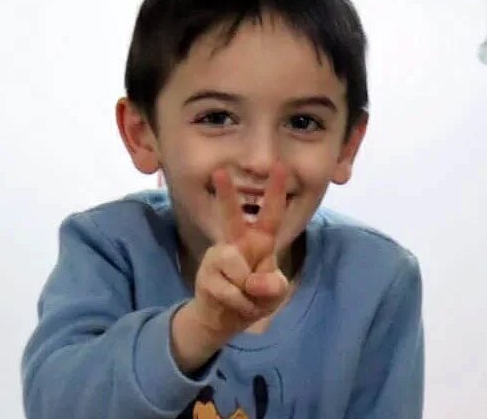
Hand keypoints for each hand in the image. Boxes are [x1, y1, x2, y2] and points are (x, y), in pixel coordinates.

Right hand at [171, 163, 289, 371]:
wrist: (224, 319)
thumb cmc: (253, 298)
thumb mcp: (274, 294)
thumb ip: (273, 286)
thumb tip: (255, 282)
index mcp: (258, 241)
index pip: (270, 214)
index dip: (276, 192)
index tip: (280, 166)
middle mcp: (236, 243)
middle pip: (231, 216)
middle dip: (226, 194)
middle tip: (219, 172)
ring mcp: (219, 257)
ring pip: (236, 265)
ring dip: (247, 290)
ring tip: (246, 298)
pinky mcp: (206, 275)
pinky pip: (230, 290)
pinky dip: (239, 303)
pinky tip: (235, 305)